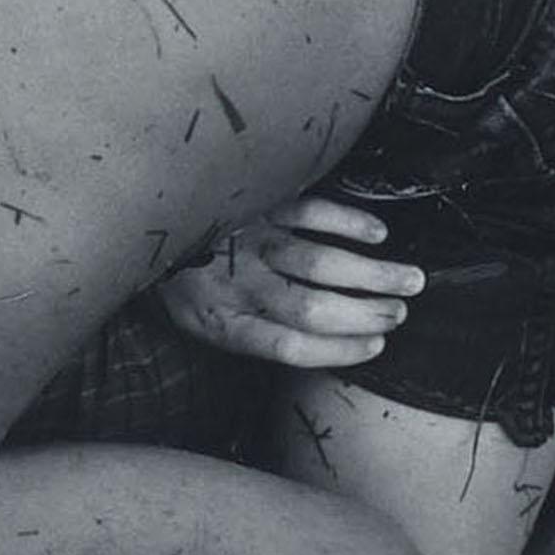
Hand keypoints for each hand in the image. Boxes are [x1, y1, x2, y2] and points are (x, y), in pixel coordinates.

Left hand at [157, 196, 422, 369]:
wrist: (145, 219)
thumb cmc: (186, 279)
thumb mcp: (205, 318)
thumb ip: (253, 332)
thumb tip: (324, 344)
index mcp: (224, 323)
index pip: (289, 347)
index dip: (338, 351)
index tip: (377, 346)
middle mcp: (240, 285)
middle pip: (314, 307)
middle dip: (366, 314)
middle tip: (401, 313)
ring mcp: (251, 241)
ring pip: (322, 263)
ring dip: (373, 274)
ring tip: (410, 281)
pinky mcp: (259, 204)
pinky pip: (312, 212)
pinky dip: (350, 223)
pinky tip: (378, 234)